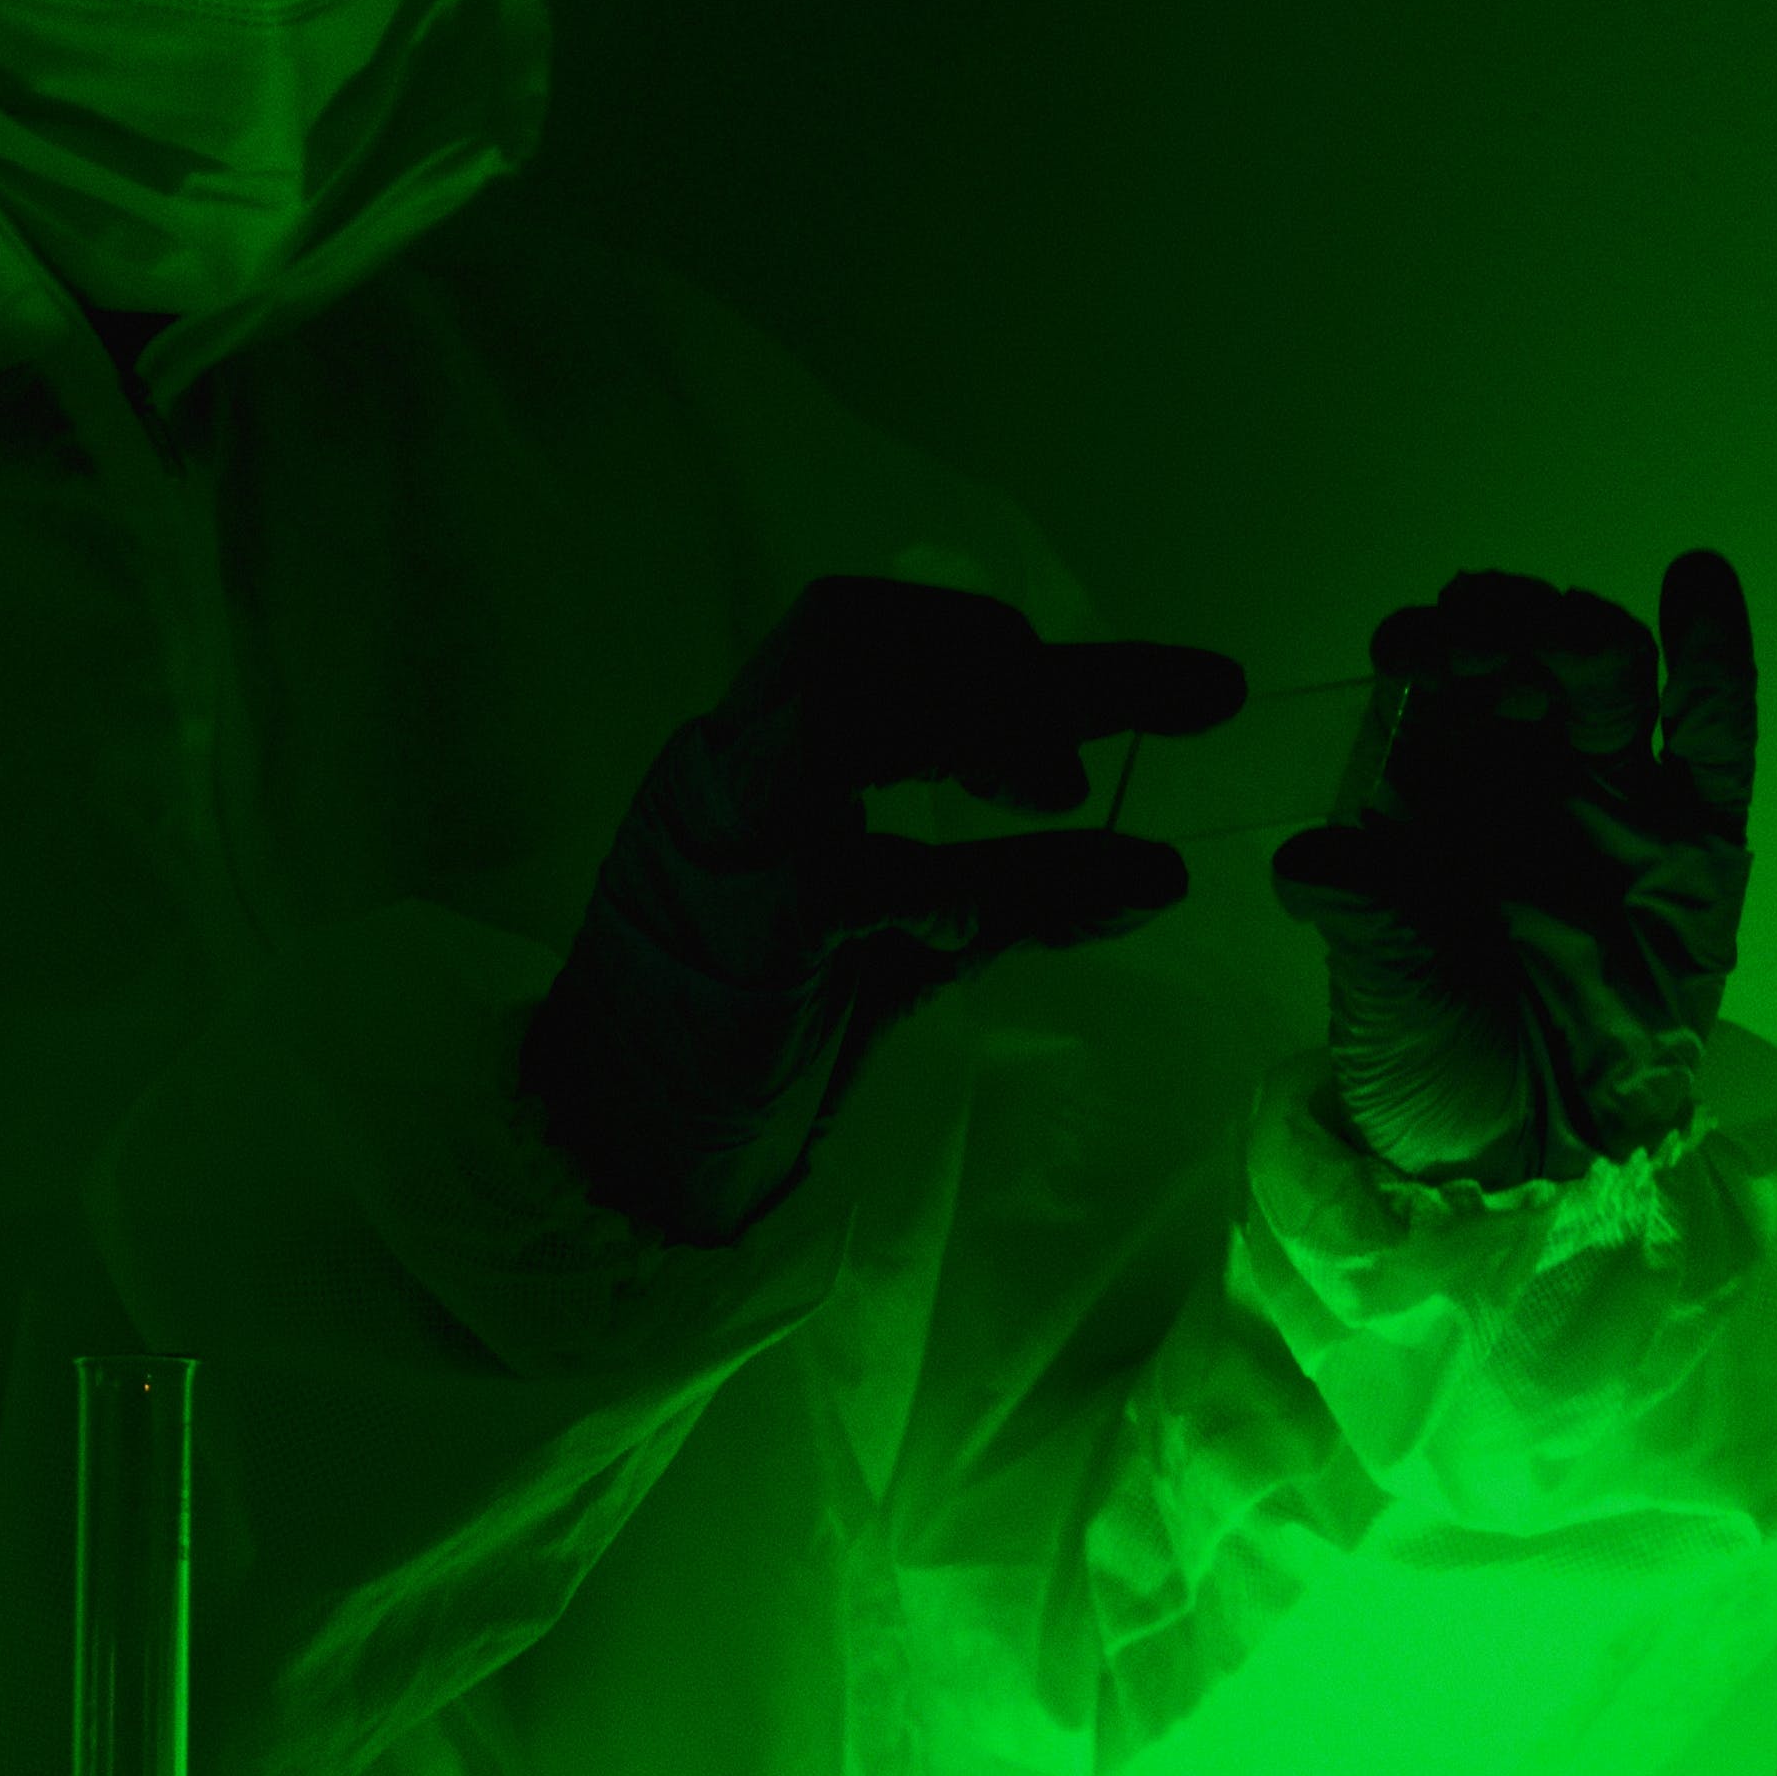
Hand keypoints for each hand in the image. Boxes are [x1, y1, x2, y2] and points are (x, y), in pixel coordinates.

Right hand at [526, 576, 1243, 1244]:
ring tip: (1069, 792)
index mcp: (754, 751)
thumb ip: (1014, 897)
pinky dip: (970, 877)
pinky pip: (864, 874)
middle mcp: (729, 765)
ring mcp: (727, 839)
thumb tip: (1151, 876)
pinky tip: (1033, 904)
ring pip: (855, 708)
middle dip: (1029, 659)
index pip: (871, 629)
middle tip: (1161, 712)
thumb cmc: (744, 1038)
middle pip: (873, 637)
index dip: (997, 636)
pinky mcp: (747, 931)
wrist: (616, 1146)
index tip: (1124, 694)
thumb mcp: (905, 947)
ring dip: (994, 726)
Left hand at [1274, 553, 1755, 1186]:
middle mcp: (1520, 782)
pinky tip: (1694, 581)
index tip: (1409, 651)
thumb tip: (1315, 861)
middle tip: (1480, 643)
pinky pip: (1712, 735)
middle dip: (1500, 630)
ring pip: (1605, 678)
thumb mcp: (1380, 992)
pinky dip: (1711, 656)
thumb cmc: (1432, 1066)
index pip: (1435, 685)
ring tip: (1554, 637)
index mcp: (1432, 798)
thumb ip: (1362, 915)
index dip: (1427, 649)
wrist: (1524, 1161)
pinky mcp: (1695, 845)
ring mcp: (1612, 805)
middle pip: (1522, 660)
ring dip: (1578, 635)